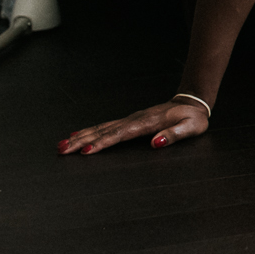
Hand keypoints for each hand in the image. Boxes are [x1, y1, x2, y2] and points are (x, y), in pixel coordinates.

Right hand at [57, 98, 209, 154]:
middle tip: (61, 150)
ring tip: (62, 144)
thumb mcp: (190, 128)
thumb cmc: (193, 118)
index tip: (85, 151)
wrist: (193, 102)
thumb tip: (156, 143)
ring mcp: (130, 119)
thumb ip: (174, 135)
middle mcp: (134, 120)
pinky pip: (105, 126)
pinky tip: (77, 135)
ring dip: (80, 136)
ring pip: (101, 128)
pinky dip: (89, 131)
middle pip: (103, 131)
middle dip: (81, 141)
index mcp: (146, 123)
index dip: (102, 143)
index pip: (119, 135)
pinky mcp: (129, 121)